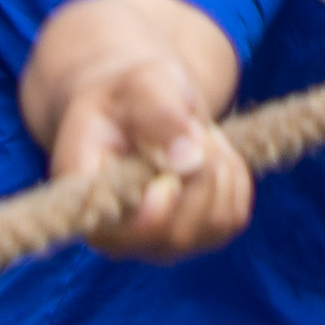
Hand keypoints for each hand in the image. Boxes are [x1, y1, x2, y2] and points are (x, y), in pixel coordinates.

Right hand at [39, 54, 251, 260]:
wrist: (140, 104)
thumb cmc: (131, 93)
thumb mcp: (140, 83)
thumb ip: (158, 114)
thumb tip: (189, 160)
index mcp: (90, 199)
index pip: (129, 230)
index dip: (163, 201)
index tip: (177, 157)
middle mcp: (120, 234)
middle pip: (179, 233)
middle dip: (202, 171)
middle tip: (193, 127)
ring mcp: (159, 241)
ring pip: (215, 224)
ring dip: (221, 169)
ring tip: (197, 134)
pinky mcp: (197, 235)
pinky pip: (234, 216)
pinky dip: (234, 177)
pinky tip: (210, 152)